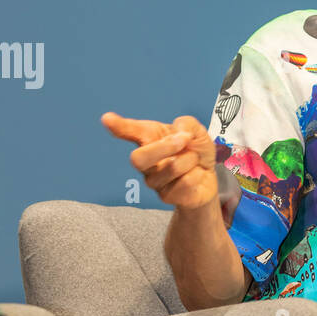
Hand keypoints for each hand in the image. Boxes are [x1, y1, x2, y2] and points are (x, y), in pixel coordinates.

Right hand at [101, 112, 218, 209]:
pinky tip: (196, 175)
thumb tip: (180, 131)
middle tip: (184, 140)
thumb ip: (186, 124)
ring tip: (194, 159)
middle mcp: (146, 161)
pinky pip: (185, 183)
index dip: (118, 126)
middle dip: (164, 147)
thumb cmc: (195, 151)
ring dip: (190, 159)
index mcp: (149, 139)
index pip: (129, 132)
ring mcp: (154, 181)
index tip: (107, 119)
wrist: (209, 177)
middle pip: (138, 159)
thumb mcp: (195, 131)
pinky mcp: (167, 196)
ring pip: (171, 168)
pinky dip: (198, 175)